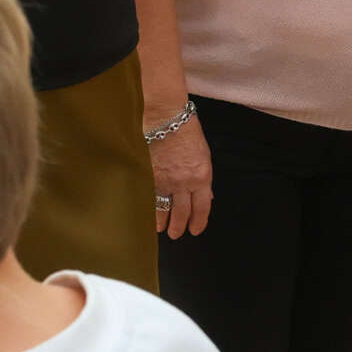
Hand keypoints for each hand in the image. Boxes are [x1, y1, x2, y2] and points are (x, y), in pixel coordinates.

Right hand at [149, 116, 211, 238]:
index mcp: (202, 177)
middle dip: (179, 226)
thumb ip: (202, 177)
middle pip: (182, 212)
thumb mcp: (203, 155)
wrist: (166, 117)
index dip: (199, 221)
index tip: (195, 230)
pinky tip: (146, 213)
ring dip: (162, 221)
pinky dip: (148, 207)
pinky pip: (149, 197)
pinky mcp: (148, 175)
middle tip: (175, 234)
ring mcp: (164, 180)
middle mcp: (184, 183)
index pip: (202, 207)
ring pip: (164, 209)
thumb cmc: (186, 130)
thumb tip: (205, 195)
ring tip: (159, 228)